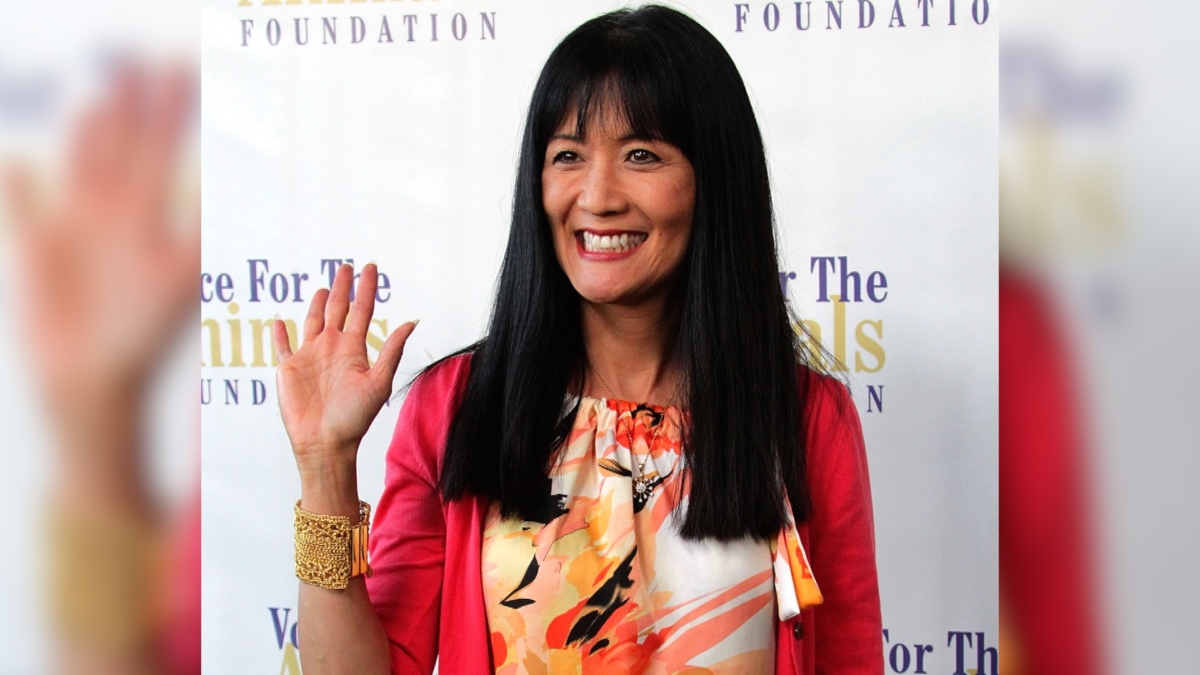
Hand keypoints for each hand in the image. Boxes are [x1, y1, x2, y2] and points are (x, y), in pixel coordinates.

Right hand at [7, 65, 198, 414]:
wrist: (94, 381)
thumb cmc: (142, 335)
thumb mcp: (180, 282)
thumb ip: (203, 236)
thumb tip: (232, 199)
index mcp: (146, 214)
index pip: (161, 148)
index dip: (170, 111)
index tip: (185, 69)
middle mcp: (112, 210)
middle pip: (123, 143)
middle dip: (136, 103)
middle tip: (151, 59)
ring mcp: (72, 222)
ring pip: (78, 160)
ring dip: (89, 128)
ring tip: (105, 94)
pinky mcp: (35, 244)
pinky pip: (23, 202)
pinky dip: (18, 182)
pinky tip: (17, 158)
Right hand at [273, 263, 415, 479]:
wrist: (326, 443)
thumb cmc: (354, 418)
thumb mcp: (378, 381)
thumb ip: (392, 350)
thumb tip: (412, 321)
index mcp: (354, 349)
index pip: (362, 310)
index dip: (367, 289)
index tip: (371, 267)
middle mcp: (333, 348)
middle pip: (338, 309)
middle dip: (342, 287)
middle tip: (347, 266)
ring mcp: (310, 357)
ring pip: (313, 322)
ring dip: (317, 305)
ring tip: (323, 288)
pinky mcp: (289, 369)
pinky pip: (283, 347)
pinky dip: (280, 334)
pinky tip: (279, 322)